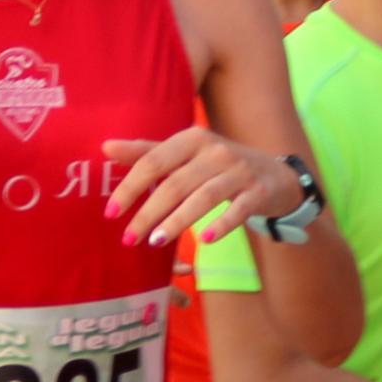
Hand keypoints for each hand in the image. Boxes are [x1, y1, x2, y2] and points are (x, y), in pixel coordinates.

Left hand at [101, 130, 298, 246]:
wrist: (275, 175)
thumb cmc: (219, 166)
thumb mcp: (185, 154)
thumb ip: (148, 152)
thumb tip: (106, 147)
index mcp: (192, 139)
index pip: (153, 161)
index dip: (130, 187)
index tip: (111, 213)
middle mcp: (215, 151)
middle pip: (175, 183)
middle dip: (149, 212)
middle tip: (129, 238)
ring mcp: (238, 171)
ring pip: (203, 197)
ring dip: (177, 221)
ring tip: (156, 242)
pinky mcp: (257, 192)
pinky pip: (238, 209)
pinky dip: (222, 224)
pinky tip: (206, 240)